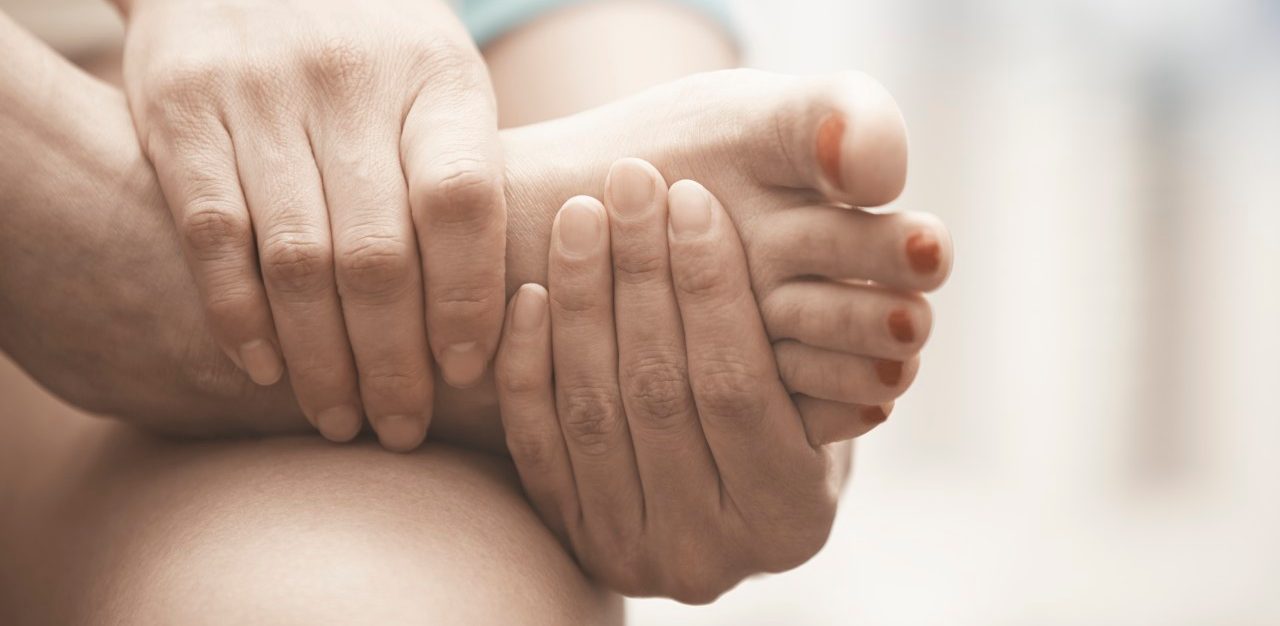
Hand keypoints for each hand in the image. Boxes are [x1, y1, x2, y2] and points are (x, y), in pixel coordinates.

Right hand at [119, 0, 506, 449]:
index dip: (467, 300)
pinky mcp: (178, 108)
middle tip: (401, 428)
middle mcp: (349, 80)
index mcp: (436, 76)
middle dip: (394, 361)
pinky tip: (263, 367)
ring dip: (321, 358)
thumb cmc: (374, 50)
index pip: (461, 203)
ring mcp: (258, 91)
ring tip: (340, 418)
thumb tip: (511, 315)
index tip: (468, 372)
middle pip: (378, 253)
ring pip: (297, 258)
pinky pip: (215, 233)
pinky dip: (237, 314)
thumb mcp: (439, 80)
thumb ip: (462, 177)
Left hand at [495, 164, 864, 602]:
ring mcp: (628, 552)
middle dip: (641, 275)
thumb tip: (867, 222)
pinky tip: (533, 289)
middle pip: (658, 394)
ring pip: (590, 411)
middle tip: (628, 180)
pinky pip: (534, 440)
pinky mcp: (568, 534)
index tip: (690, 196)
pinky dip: (528, 361)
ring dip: (582, 301)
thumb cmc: (800, 400)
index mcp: (792, 517)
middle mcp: (707, 554)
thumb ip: (842, 317)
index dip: (712, 288)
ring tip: (581, 214)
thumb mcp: (841, 369)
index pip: (738, 387)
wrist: (724, 478)